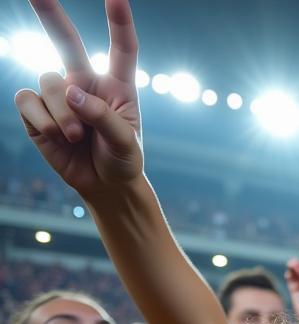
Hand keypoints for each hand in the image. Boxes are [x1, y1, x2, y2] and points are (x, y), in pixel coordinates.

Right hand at [14, 0, 142, 199]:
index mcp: (117, 86)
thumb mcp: (125, 143)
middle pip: (67, 41)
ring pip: (49, 81)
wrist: (105, 185)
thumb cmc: (122, 160)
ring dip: (62, 112)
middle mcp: (86, 83)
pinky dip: (42, 119)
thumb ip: (104, 117)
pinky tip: (56, 136)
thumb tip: (71, 93)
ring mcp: (59, 95)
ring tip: (74, 136)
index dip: (119, 22)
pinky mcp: (37, 110)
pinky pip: (28, 100)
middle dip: (49, 13)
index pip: (121, 49)